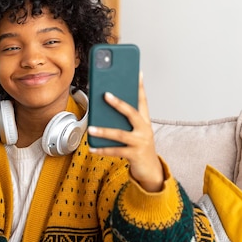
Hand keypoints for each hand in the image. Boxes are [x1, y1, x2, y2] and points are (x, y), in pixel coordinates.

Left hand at [87, 73, 163, 191]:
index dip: (140, 86)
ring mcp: (140, 142)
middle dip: (118, 103)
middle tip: (106, 94)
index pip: (143, 100)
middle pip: (132, 113)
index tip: (137, 72)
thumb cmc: (138, 146)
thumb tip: (106, 105)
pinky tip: (92, 148)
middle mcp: (144, 129)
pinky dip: (102, 150)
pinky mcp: (135, 155)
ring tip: (90, 128)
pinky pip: (116, 151)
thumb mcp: (134, 130)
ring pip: (120, 134)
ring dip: (104, 131)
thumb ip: (124, 119)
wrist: (150, 169)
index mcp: (145, 120)